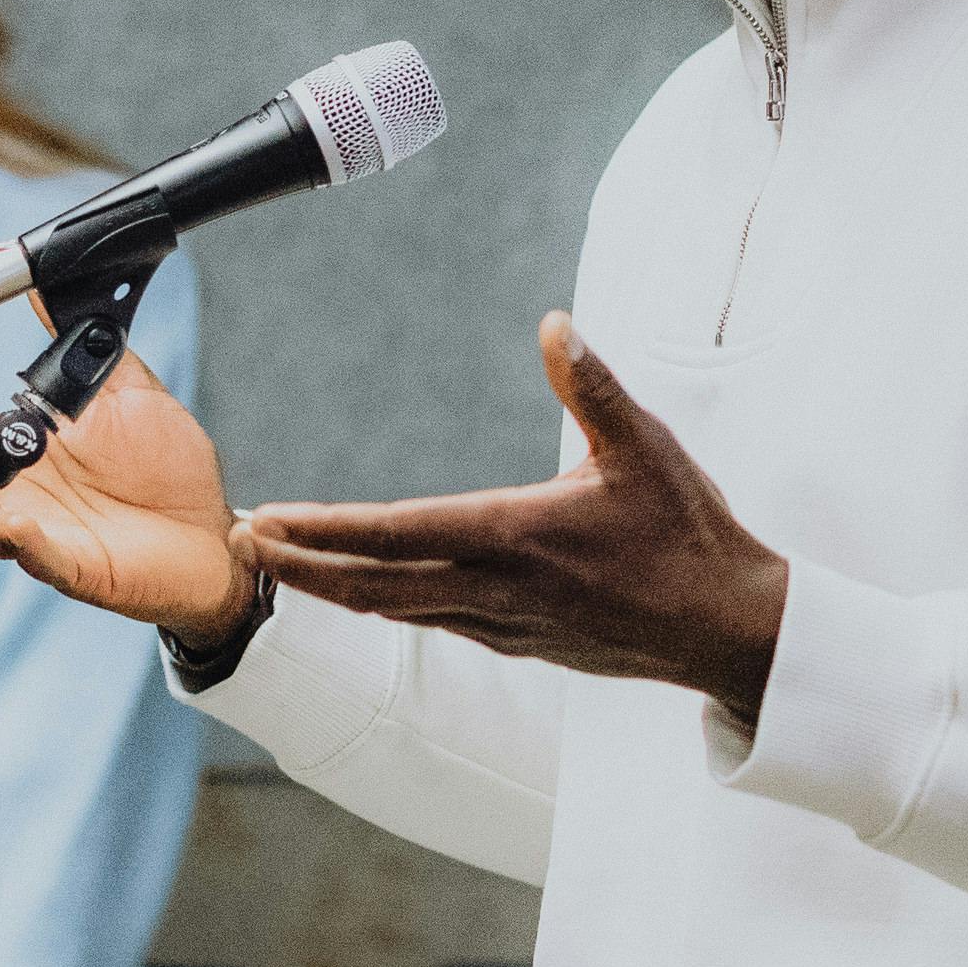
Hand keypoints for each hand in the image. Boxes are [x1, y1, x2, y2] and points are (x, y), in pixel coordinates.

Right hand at [0, 353, 248, 646]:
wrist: (214, 535)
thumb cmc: (168, 468)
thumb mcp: (128, 392)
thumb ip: (86, 347)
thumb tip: (48, 289)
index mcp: (21, 448)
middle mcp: (18, 493)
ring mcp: (41, 534)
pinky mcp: (76, 568)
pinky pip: (41, 556)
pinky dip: (22, 540)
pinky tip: (7, 524)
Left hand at [241, 315, 788, 723]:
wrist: (728, 629)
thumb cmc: (690, 534)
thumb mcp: (646, 448)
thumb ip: (592, 386)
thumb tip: (554, 324)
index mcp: (518, 536)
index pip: (396, 533)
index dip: (325, 530)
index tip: (267, 519)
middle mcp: (498, 589)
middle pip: (372, 584)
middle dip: (299, 566)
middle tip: (239, 543)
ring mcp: (505, 624)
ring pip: (396, 610)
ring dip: (332, 587)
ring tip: (278, 563)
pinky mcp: (519, 643)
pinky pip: (432, 623)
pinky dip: (383, 605)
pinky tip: (362, 590)